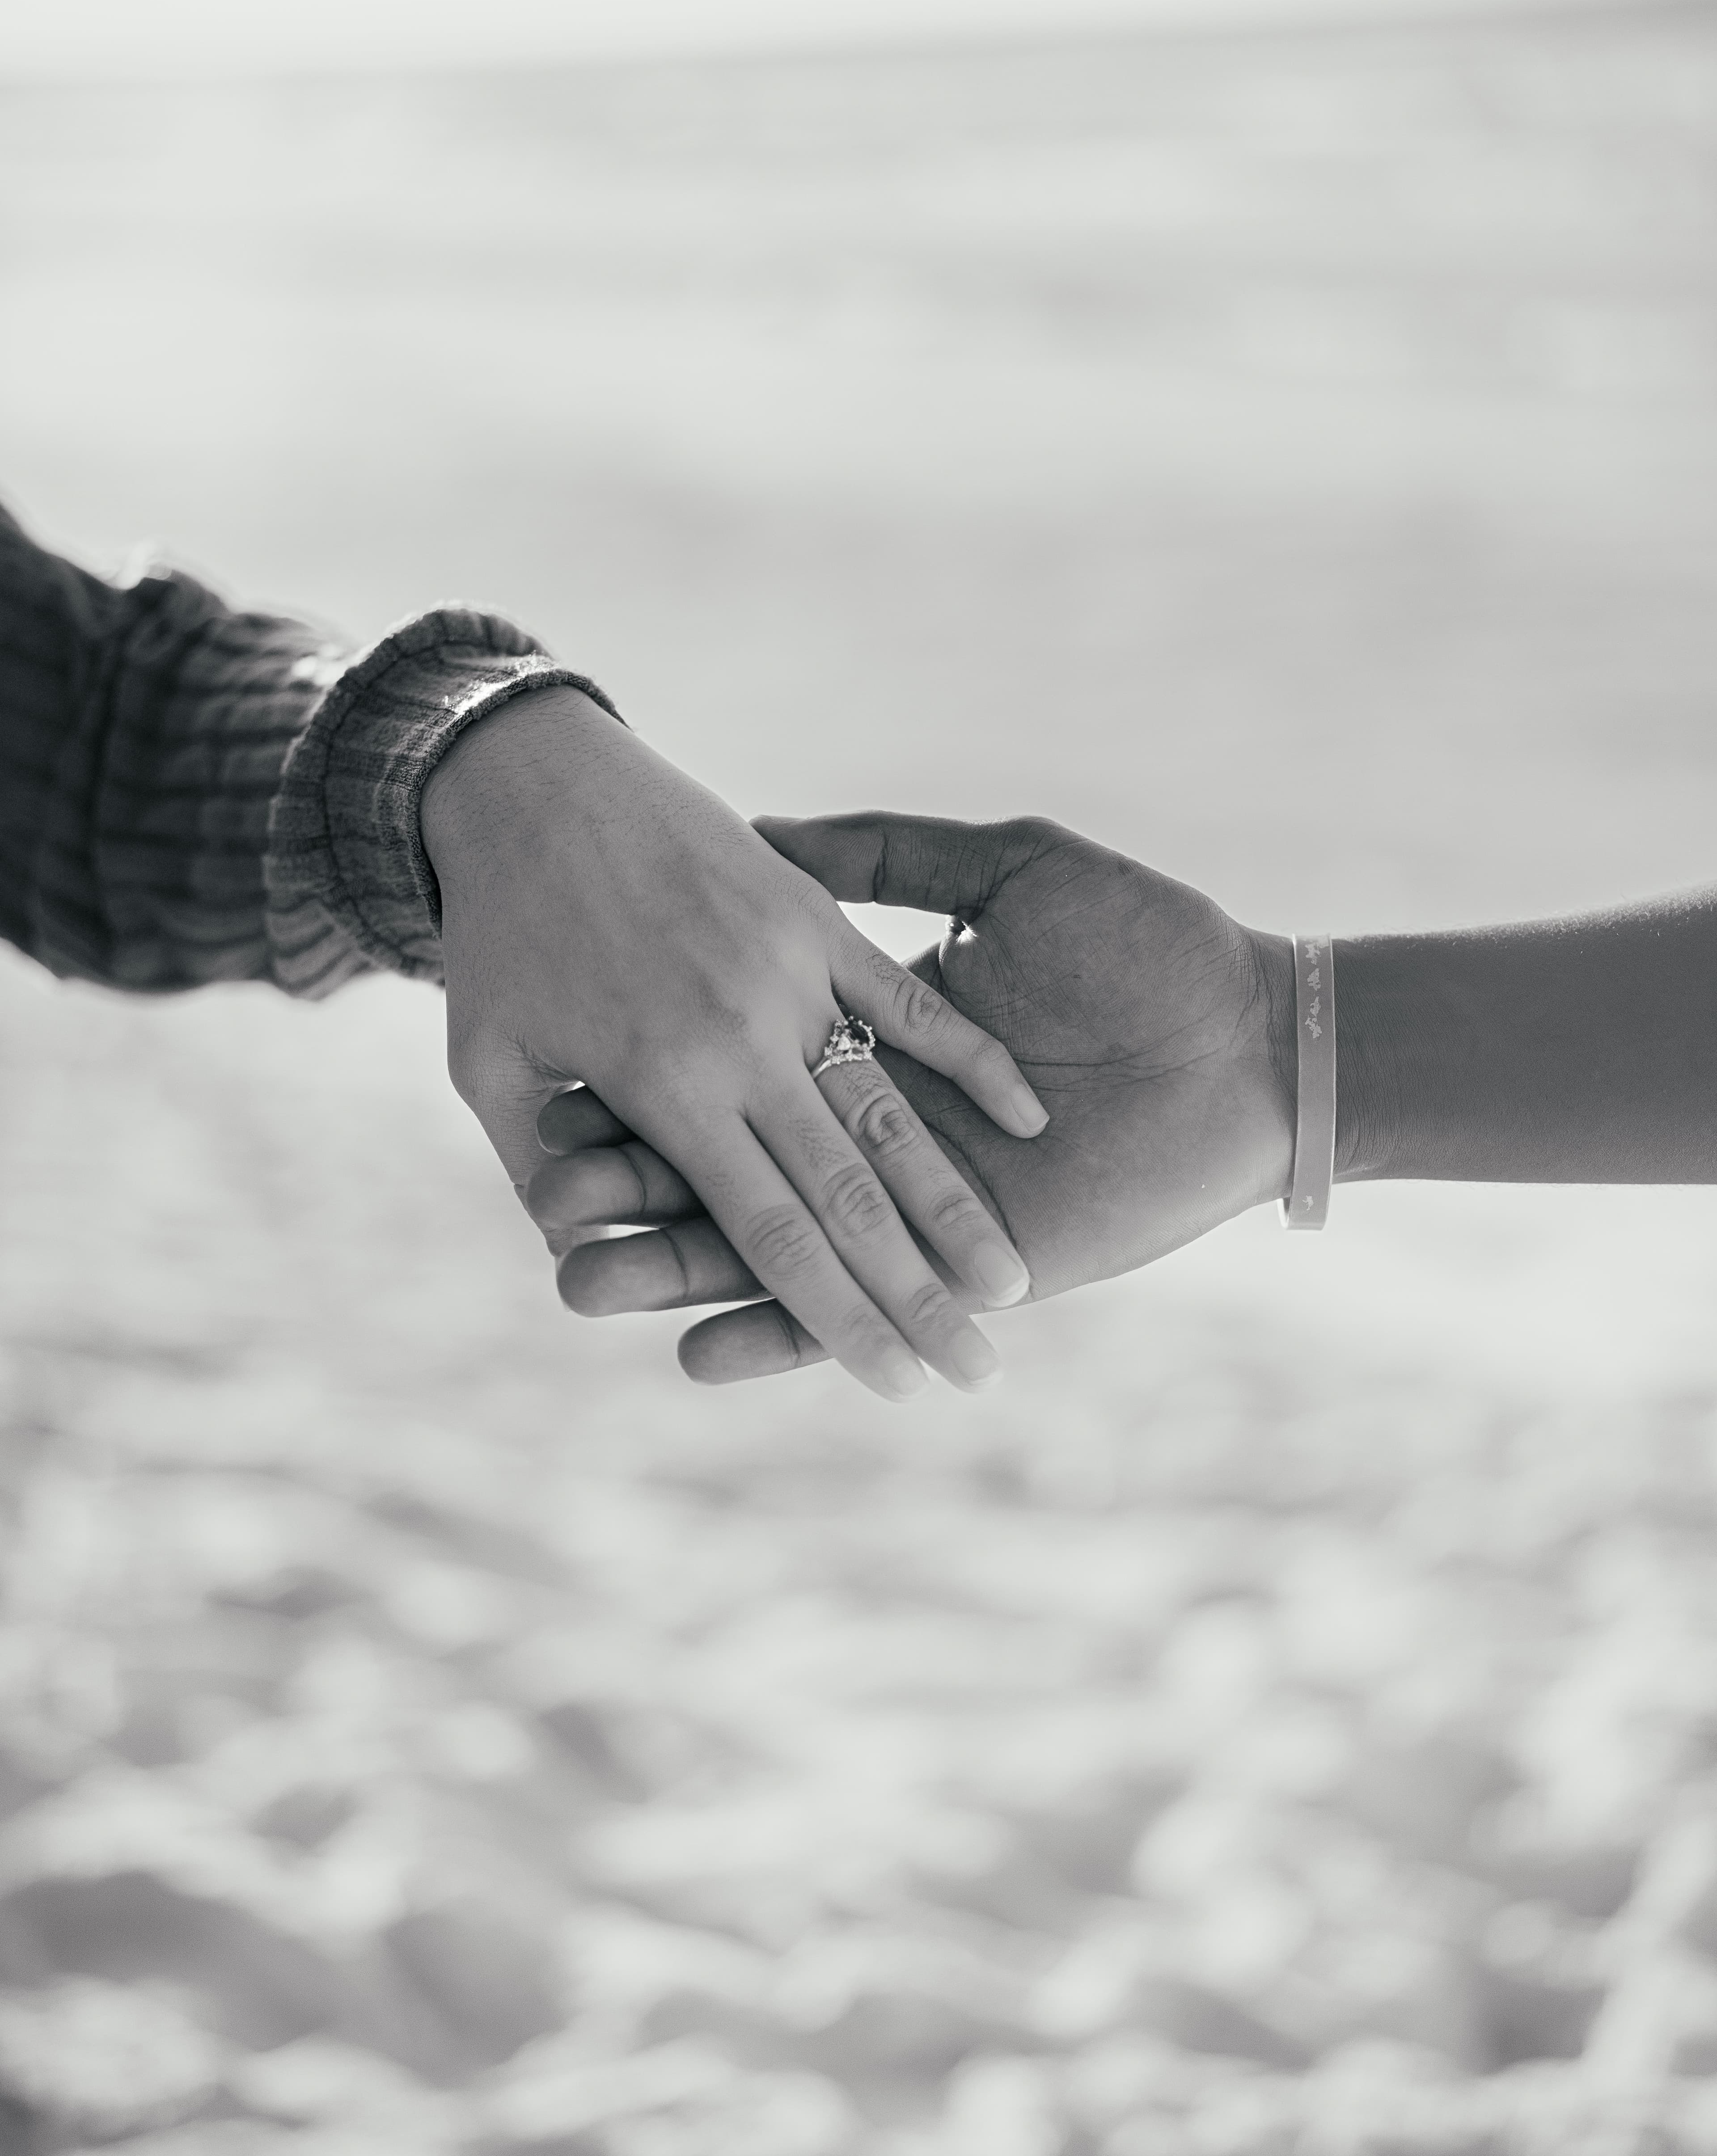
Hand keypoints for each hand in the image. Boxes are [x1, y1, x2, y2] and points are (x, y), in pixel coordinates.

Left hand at [420, 699, 1048, 1400]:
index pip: (770, 1230)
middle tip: (978, 1371)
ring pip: (891, 1107)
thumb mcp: (485, 1059)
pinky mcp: (815, 915)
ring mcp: (788, 971)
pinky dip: (970, 1055)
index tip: (896, 1384)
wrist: (527, 771)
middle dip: (917, 1292)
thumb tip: (570, 1253)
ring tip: (1011, 1279)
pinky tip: (1026, 1114)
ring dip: (956, 1199)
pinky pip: (905, 998)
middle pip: (848, 1191)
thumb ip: (536, 1162)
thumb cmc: (495, 929)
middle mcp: (739, 1036)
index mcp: (661, 1083)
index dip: (835, 1317)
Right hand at [528, 810, 1297, 1380]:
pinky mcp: (966, 1267)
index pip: (722, 1074)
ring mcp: (911, 1209)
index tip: (549, 1096)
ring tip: (584, 1289)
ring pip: (765, 1253)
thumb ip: (891, 860)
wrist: (1253, 1029)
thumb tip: (775, 832)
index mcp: (865, 1038)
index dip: (632, 1091)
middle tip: (541, 1214)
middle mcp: (868, 1129)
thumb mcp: (1008, 871)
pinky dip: (776, 1339)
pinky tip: (695, 1352)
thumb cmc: (1146, 941)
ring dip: (671, 1277)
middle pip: (716, 1173)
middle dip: (626, 1196)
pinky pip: (859, 1314)